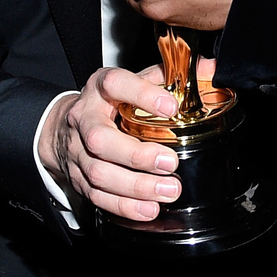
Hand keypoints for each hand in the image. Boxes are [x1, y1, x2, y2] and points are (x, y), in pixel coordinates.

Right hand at [39, 66, 188, 221]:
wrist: (65, 125)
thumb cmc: (108, 102)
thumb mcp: (135, 80)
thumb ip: (171, 74)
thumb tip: (210, 68)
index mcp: (100, 88)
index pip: (116, 84)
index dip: (142, 95)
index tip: (172, 107)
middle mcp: (85, 119)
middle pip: (100, 139)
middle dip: (137, 155)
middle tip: (170, 162)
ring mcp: (77, 151)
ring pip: (99, 173)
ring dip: (135, 186)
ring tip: (167, 190)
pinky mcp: (77, 178)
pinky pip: (97, 196)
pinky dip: (124, 206)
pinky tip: (148, 208)